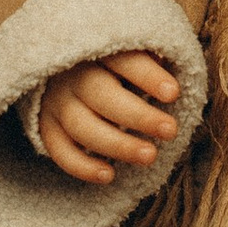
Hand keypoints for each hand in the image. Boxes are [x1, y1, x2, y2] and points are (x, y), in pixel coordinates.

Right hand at [32, 48, 181, 185]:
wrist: (58, 69)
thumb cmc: (110, 64)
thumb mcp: (129, 51)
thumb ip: (151, 59)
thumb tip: (181, 72)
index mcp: (98, 52)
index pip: (123, 60)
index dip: (147, 76)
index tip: (173, 93)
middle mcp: (73, 76)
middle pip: (102, 95)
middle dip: (138, 115)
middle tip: (170, 130)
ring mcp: (57, 103)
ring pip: (82, 126)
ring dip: (117, 144)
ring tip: (150, 156)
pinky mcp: (47, 127)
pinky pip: (60, 151)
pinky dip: (82, 166)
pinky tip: (109, 175)